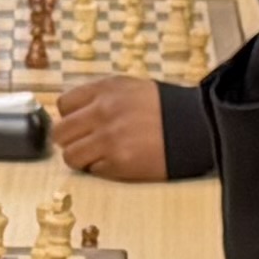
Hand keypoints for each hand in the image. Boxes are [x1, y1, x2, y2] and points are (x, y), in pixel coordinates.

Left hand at [49, 75, 172, 176]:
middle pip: (61, 132)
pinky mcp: (119, 162)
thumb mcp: (132, 87)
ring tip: (99, 157)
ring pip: (70, 156)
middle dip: (71, 140)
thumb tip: (77, 113)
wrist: (198, 125)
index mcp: (105, 89)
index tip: (80, 124)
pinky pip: (92, 170)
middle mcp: (102, 111)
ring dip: (82, 159)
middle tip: (86, 144)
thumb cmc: (167, 108)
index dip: (70, 117)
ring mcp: (109, 138)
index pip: (63, 105)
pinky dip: (101, 169)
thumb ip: (102, 96)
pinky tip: (118, 162)